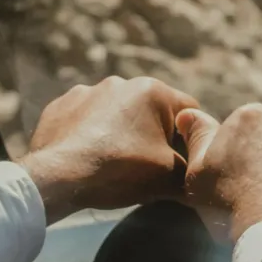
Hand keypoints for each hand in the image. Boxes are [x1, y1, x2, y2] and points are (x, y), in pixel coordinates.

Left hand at [19, 76, 198, 223]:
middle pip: (152, 111)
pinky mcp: (59, 106)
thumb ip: (193, 170)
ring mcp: (86, 92)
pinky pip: (86, 119)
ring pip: (118, 114)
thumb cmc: (120, 171)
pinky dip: (92, 135)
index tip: (182, 161)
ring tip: (116, 163)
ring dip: (122, 132)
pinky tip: (90, 158)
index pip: (189, 112)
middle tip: (149, 165)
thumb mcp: (171, 177)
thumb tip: (203, 177)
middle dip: (154, 134)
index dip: (191, 139)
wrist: (57, 179)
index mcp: (152, 90)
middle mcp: (120, 82)